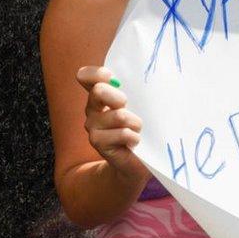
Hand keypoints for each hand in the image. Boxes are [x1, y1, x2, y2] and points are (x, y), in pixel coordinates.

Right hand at [76, 66, 148, 184]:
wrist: (139, 164)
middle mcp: (93, 109)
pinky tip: (136, 142)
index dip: (97, 73)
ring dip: (136, 122)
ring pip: (118, 115)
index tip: (113, 78)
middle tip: (129, 108)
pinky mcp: (98, 143)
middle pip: (99, 91)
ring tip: (138, 130)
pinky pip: (123, 133)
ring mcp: (93, 127)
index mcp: (101, 96)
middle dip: (120, 97)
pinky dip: (135, 137)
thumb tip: (152, 75)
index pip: (86, 76)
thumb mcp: (143, 106)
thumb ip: (140, 90)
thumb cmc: (144, 130)